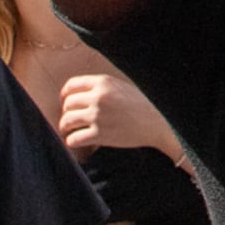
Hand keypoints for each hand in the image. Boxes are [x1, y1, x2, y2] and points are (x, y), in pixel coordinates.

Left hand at [57, 74, 179, 161]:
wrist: (158, 123)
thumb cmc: (144, 105)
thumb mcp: (122, 86)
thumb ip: (103, 87)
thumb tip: (81, 94)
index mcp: (103, 82)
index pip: (72, 85)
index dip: (65, 95)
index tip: (65, 102)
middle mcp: (98, 97)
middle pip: (68, 104)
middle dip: (67, 112)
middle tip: (70, 119)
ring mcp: (98, 116)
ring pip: (67, 121)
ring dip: (66, 127)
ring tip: (69, 131)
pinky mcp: (100, 135)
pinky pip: (74, 139)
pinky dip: (72, 142)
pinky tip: (76, 142)